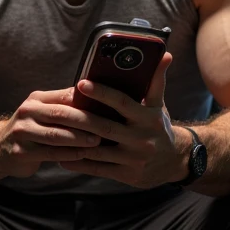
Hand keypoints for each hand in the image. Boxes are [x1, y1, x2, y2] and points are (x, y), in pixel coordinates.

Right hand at [0, 87, 102, 177]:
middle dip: (86, 120)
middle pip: (62, 114)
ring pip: (56, 135)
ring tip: (97, 141)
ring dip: (79, 138)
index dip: (87, 100)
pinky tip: (83, 155)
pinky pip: (50, 153)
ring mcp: (22, 132)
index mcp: (37, 99)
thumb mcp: (42, 111)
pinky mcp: (21, 152)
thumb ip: (64, 105)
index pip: (65, 95)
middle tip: (107, 126)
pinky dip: (69, 154)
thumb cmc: (31, 128)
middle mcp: (27, 112)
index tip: (108, 106)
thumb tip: (99, 99)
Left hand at [58, 52, 187, 187]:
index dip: (102, 93)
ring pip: (98, 150)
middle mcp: (141, 138)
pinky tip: (62, 157)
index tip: (82, 83)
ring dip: (75, 141)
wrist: (174, 162)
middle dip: (81, 118)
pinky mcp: (126, 175)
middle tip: (58, 109)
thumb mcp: (158, 104)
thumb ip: (156, 81)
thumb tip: (164, 54)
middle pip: (105, 127)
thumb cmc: (158, 126)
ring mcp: (133, 159)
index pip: (122, 103)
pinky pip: (98, 169)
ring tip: (55, 132)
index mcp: (148, 117)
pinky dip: (79, 163)